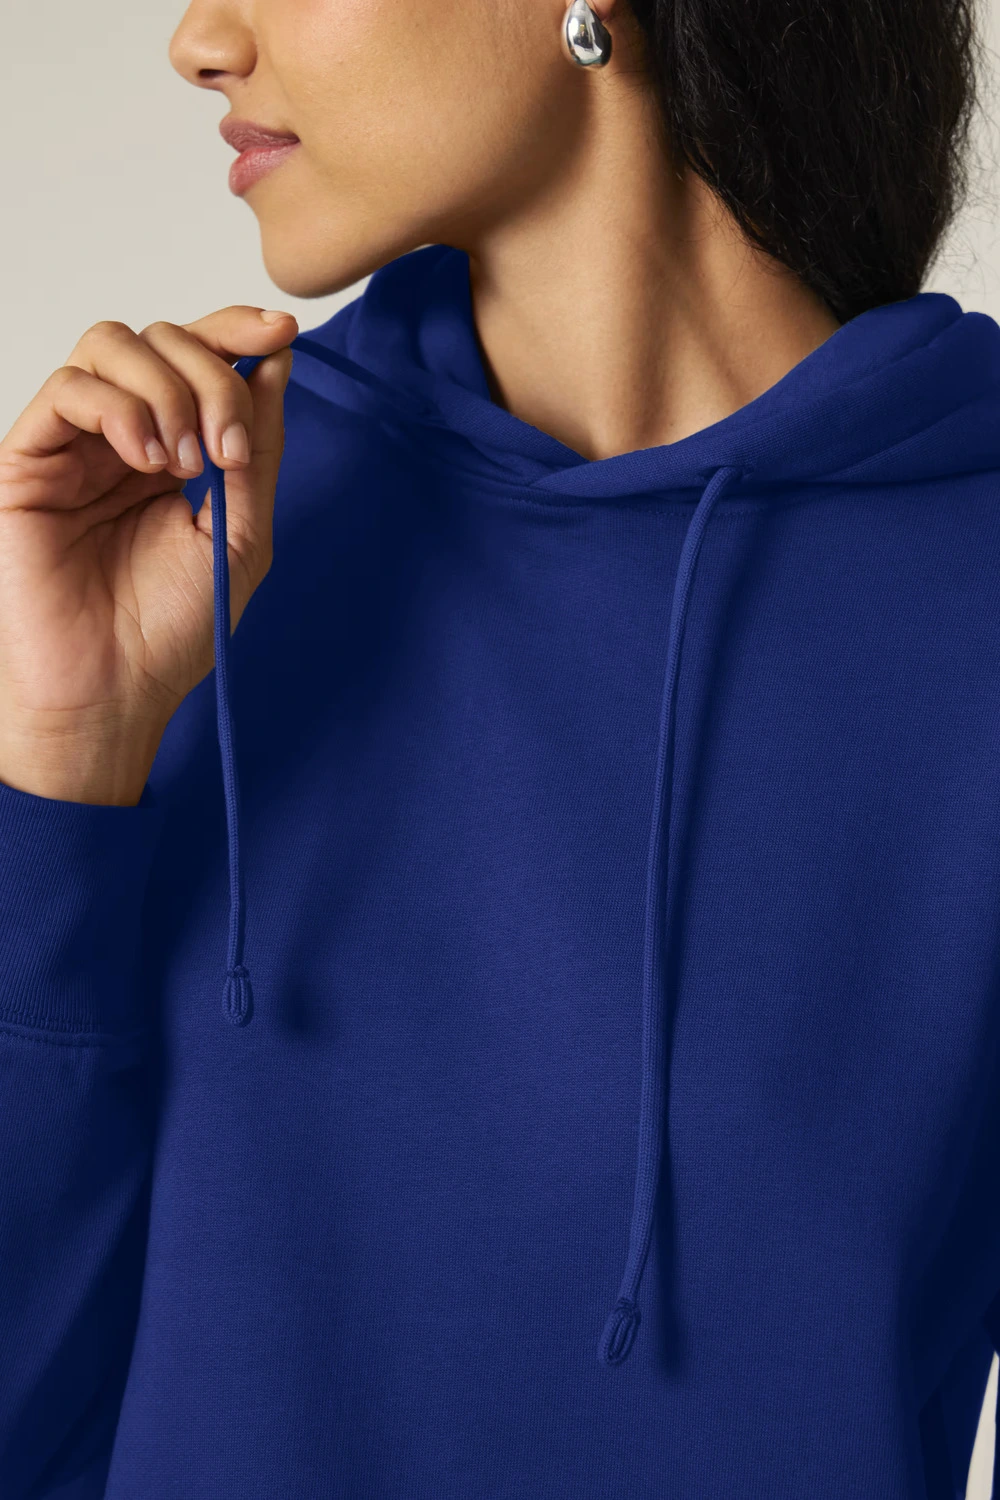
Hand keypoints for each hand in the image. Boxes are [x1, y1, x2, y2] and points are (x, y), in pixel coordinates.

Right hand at [0, 306, 296, 803]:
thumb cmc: (170, 631)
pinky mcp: (29, 460)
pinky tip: (144, 460)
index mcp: (177, 449)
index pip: (201, 357)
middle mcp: (126, 436)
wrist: (114, 692)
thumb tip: (276, 360)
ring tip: (181, 463)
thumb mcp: (241, 534)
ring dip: (165, 390)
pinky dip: (118, 408)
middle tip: (226, 451)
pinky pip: (67, 389)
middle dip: (211, 378)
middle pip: (163, 338)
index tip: (280, 333)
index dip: (238, 330)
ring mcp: (76, 444)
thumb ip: (258, 449)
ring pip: (112, 345)